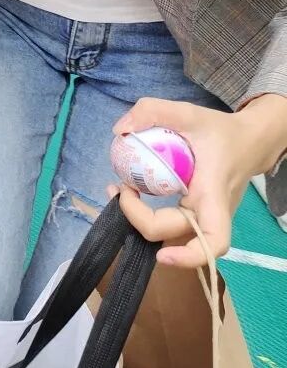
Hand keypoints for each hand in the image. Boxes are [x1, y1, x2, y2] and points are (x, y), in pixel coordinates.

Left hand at [111, 98, 258, 268]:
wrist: (248, 142)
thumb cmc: (221, 132)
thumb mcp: (188, 112)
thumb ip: (153, 110)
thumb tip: (120, 130)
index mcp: (213, 194)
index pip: (213, 239)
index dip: (189, 257)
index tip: (161, 254)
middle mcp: (210, 213)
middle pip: (176, 236)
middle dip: (140, 221)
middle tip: (119, 188)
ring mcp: (203, 216)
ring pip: (171, 233)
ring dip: (141, 220)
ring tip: (121, 190)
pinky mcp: (196, 213)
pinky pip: (171, 223)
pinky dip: (148, 213)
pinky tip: (132, 190)